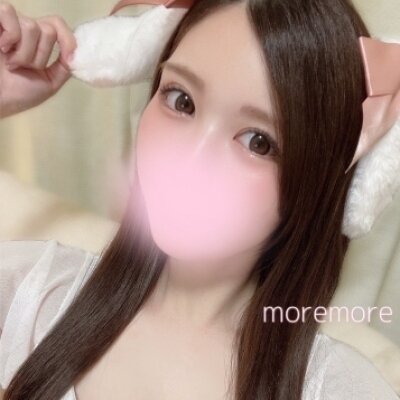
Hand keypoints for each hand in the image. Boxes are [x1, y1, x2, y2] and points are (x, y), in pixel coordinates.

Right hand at [0, 2, 76, 118]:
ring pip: (32, 26)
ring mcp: (8, 25)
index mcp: (37, 43)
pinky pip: (8, 12)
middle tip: (25, 68)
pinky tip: (2, 48)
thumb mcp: (50, 82)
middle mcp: (24, 31)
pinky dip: (10, 35)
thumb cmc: (18, 93)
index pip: (58, 25)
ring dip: (24, 53)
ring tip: (12, 64)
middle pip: (48, 30)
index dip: (67, 39)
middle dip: (40, 55)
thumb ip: (65, 67)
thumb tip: (77, 53)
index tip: (68, 58)